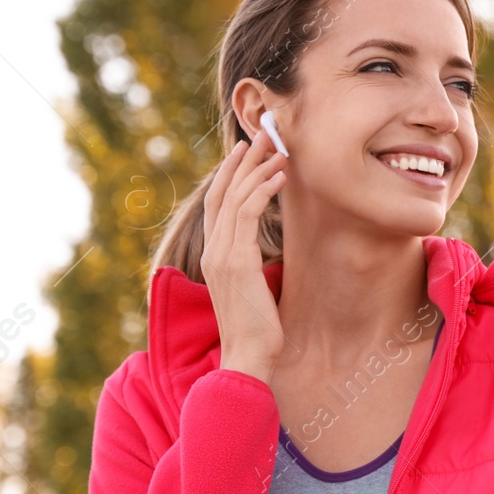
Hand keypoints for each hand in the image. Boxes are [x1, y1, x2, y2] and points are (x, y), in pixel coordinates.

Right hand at [203, 128, 287, 383]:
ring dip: (258, 169)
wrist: (249, 358)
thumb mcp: (254, 290)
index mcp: (215, 257)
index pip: (218, 204)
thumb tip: (266, 253)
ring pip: (236, 198)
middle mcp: (214, 251)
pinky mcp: (237, 263)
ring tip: (278, 148)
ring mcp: (222, 256)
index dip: (230, 175)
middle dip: (244, 162)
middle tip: (264, 135)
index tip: (247, 153)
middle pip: (223, 193)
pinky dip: (263, 191)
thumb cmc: (258, 331)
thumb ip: (253, 266)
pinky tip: (279, 176)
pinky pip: (247, 215)